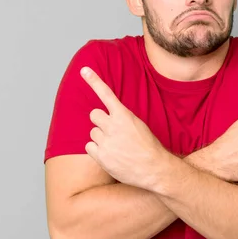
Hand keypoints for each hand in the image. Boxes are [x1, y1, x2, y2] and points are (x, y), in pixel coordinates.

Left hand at [80, 66, 168, 189]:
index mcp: (124, 116)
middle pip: (94, 115)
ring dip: (100, 138)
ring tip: (116, 146)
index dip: (94, 81)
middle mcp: (113, 127)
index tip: (83, 70)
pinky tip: (110, 155)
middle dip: (100, 121)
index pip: (106, 94)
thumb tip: (108, 115)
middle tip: (111, 130)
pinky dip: (97, 150)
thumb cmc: (148, 146)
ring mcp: (106, 142)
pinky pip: (89, 147)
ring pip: (92, 132)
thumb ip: (122, 118)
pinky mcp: (101, 156)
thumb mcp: (138, 125)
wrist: (154, 169)